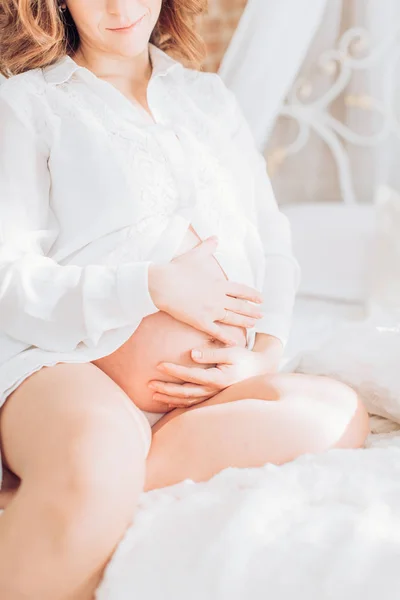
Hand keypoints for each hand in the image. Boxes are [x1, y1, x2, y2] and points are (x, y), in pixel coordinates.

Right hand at [148, 236, 263, 345]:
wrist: (162, 283)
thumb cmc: (177, 269)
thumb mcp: (195, 255)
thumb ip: (207, 247)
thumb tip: (215, 237)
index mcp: (219, 283)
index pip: (241, 290)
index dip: (252, 295)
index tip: (261, 299)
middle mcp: (219, 298)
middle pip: (240, 306)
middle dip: (252, 311)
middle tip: (261, 315)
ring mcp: (211, 310)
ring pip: (232, 318)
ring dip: (245, 322)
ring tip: (254, 325)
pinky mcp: (201, 321)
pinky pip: (217, 331)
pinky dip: (227, 337)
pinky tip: (235, 342)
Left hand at [148, 345, 274, 407]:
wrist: (258, 371)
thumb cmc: (244, 358)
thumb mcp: (231, 352)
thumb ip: (211, 353)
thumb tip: (192, 354)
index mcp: (217, 379)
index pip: (190, 376)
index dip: (173, 371)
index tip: (159, 365)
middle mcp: (213, 391)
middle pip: (184, 392)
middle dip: (165, 388)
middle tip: (148, 383)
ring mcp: (212, 397)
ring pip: (186, 400)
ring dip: (168, 398)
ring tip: (152, 393)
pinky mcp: (212, 398)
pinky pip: (192, 404)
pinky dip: (178, 404)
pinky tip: (167, 401)